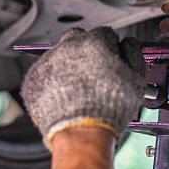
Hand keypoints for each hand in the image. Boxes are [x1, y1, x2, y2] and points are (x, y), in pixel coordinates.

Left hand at [21, 27, 144, 148]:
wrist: (82, 134)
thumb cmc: (109, 109)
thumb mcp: (136, 79)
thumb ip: (134, 54)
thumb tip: (129, 44)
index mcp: (94, 42)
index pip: (105, 34)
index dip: (111, 47)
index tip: (111, 58)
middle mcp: (68, 47)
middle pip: (78, 39)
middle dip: (87, 51)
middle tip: (94, 73)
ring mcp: (48, 63)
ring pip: (59, 56)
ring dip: (68, 66)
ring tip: (78, 89)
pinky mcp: (33, 80)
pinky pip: (44, 75)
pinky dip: (52, 83)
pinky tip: (65, 97)